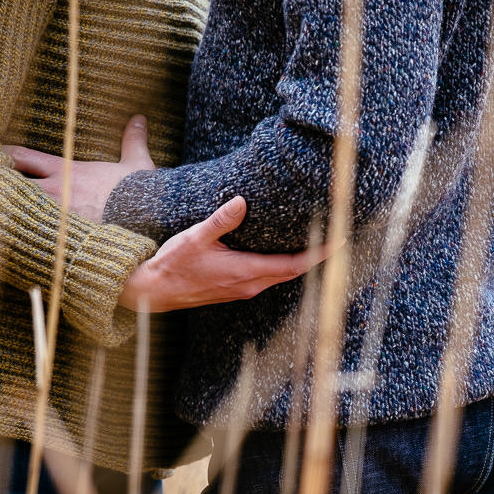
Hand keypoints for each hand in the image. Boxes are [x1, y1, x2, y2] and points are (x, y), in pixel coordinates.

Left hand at [4, 115, 154, 222]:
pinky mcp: (60, 237)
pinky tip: (4, 241)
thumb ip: (132, 141)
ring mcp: (54, 215)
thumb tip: (139, 119)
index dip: (2, 154)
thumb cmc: (139, 190)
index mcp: (65, 170)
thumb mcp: (136, 163)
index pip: (21, 157)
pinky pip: (29, 235)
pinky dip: (16, 236)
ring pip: (14, 210)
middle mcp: (54, 190)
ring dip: (1, 211)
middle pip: (9, 184)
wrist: (147, 215)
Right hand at [120, 196, 333, 311]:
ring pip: (282, 275)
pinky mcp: (236, 289)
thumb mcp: (194, 238)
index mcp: (245, 272)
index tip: (340, 242)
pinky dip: (285, 265)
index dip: (319, 254)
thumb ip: (220, 220)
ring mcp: (243, 289)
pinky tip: (286, 253)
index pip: (293, 264)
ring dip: (302, 261)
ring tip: (319, 243)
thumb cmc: (171, 265)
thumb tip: (241, 201)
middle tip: (339, 238)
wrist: (152, 292)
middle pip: (294, 271)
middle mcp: (249, 285)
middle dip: (318, 257)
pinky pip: (269, 277)